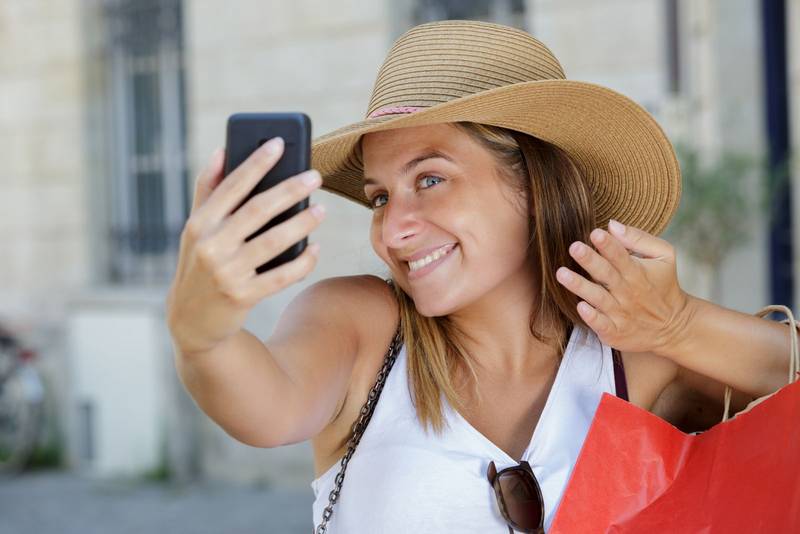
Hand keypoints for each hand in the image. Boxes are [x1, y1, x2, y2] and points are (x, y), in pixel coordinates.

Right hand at [165, 138, 325, 355]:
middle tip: (315, 176)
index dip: (256, 163)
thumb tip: (222, 149)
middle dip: (290, 190)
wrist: (191, 320)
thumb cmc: (199, 263)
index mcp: (199, 224)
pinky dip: (303, 261)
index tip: (280, 143)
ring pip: (275, 241)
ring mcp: (227, 273)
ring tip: (322, 209)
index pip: (231, 186)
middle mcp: (211, 246)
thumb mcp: (195, 229)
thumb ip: (208, 190)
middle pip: (258, 210)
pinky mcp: (244, 297)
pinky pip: (282, 276)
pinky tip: (316, 248)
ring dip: (302, 223)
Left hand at [554, 220, 692, 356]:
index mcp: (637, 272)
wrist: (673, 326)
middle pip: (606, 274)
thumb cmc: (663, 284)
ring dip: (580, 286)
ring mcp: (621, 313)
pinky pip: (602, 324)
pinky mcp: (614, 332)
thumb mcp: (664, 257)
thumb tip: (611, 224)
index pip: (621, 256)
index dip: (608, 245)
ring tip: (562, 274)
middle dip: (590, 260)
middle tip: (574, 247)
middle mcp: (628, 292)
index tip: (595, 233)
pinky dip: (592, 317)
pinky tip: (580, 307)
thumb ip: (640, 239)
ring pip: (598, 298)